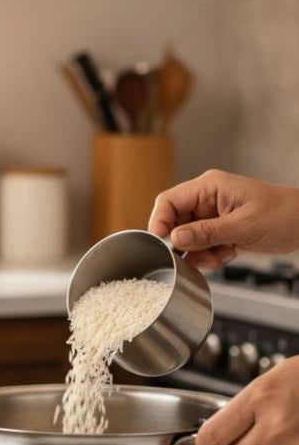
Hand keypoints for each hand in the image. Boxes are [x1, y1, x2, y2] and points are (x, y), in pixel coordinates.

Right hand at [148, 169, 298, 269]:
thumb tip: (175, 238)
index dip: (159, 222)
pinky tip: (227, 254)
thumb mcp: (244, 226)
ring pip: (186, 238)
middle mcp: (206, 200)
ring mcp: (211, 215)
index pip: (169, 201)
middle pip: (174, 222)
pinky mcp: (217, 230)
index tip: (161, 243)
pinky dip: (209, 256)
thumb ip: (207, 233)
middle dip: (184, 244)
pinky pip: (200, 246)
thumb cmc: (284, 214)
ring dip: (198, 253)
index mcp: (209, 187)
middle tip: (197, 256)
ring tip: (219, 256)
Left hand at [196, 356, 298, 444]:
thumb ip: (239, 411)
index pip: (212, 437)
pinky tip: (296, 443)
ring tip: (278, 438)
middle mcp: (278, 427)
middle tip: (243, 442)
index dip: (206, 443)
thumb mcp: (264, 384)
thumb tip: (213, 437)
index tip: (208, 442)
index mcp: (259, 400)